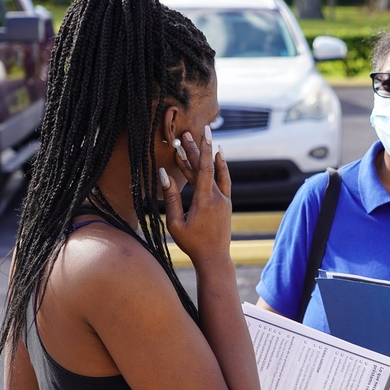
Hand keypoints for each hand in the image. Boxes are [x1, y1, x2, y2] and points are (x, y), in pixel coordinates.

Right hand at [160, 126, 232, 263]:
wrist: (214, 257)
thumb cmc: (191, 243)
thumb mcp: (175, 222)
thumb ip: (171, 198)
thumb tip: (163, 175)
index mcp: (204, 200)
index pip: (203, 169)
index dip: (202, 149)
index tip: (202, 132)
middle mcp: (217, 197)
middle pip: (205, 168)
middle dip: (195, 150)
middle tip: (186, 134)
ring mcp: (224, 200)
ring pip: (213, 174)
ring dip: (204, 157)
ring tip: (194, 141)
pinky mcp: (226, 203)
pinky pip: (224, 181)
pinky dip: (220, 167)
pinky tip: (218, 155)